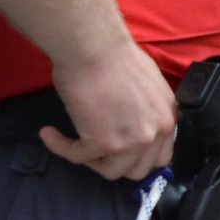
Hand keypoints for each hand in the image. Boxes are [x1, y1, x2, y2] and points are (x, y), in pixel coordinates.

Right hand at [45, 38, 177, 180]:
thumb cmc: (115, 58)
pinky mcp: (104, 142)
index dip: (137, 158)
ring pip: (111, 172)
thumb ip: (146, 111)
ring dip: (90, 160)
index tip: (119, 151)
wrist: (96, 48)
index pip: (160, 157)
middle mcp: (157, 131)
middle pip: (138, 170)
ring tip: (74, 142)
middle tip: (94, 149)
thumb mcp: (148, 87)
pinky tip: (50, 134)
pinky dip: (60, 147)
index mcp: (169, 116)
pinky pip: (77, 157)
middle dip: (114, 163)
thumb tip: (131, 123)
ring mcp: (133, 140)